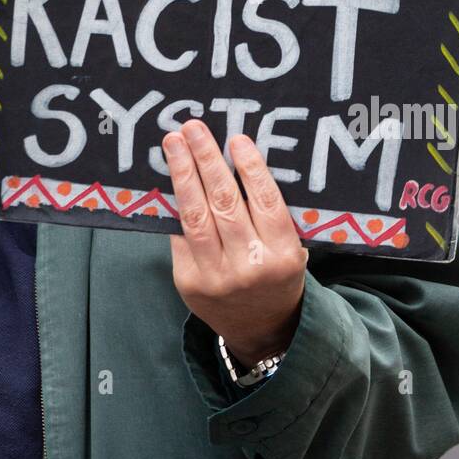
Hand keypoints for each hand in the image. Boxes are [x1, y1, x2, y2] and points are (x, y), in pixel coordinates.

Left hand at [162, 118, 307, 368]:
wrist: (262, 329)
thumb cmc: (276, 274)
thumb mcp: (288, 247)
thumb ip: (269, 212)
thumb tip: (235, 158)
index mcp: (283, 256)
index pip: (266, 203)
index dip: (251, 168)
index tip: (236, 139)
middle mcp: (250, 267)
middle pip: (224, 204)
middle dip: (206, 160)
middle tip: (192, 128)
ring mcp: (216, 277)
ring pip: (195, 216)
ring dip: (182, 174)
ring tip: (173, 143)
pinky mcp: (189, 282)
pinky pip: (180, 235)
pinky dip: (175, 204)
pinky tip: (169, 177)